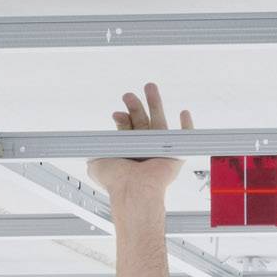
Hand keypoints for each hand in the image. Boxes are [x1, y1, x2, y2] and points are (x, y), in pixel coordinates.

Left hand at [89, 83, 191, 198]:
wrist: (134, 189)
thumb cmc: (116, 180)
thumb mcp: (96, 162)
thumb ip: (94, 150)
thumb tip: (90, 147)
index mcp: (127, 151)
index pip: (127, 129)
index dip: (122, 119)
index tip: (117, 114)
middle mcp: (144, 149)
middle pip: (142, 121)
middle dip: (135, 106)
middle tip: (128, 95)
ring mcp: (160, 151)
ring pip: (160, 122)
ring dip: (155, 104)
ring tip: (150, 88)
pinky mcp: (176, 154)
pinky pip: (184, 136)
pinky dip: (186, 125)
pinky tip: (184, 112)